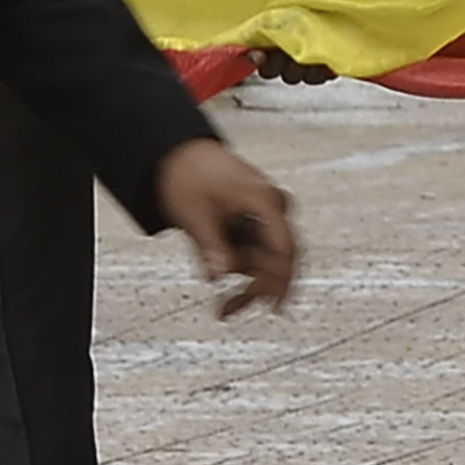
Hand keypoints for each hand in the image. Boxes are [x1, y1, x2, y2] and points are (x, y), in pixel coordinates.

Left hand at [151, 136, 302, 317]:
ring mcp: (265, 215)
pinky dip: (241, 270)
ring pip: (267, 259)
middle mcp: (272, 208)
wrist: (180, 154)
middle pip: (278, 258)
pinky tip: (223, 286)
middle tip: (230, 309)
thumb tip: (218, 277)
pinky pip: (256, 253)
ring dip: (248, 283)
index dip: (282, 279)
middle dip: (258, 287)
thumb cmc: (189, 175)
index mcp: (264, 201)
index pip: (284, 247)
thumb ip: (210, 248)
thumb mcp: (196, 215)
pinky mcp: (254, 222)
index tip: (275, 305)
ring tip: (222, 306)